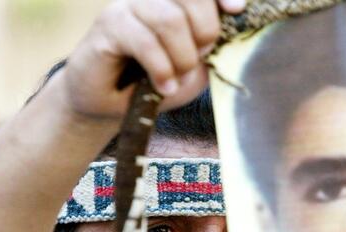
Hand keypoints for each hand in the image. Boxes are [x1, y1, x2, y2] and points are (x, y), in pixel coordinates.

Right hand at [57, 0, 245, 118]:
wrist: (108, 106)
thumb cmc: (152, 85)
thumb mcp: (192, 70)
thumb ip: (210, 48)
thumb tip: (229, 22)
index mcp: (171, 2)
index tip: (237, 9)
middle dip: (204, 33)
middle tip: (194, 62)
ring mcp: (128, 6)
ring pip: (170, 20)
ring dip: (181, 58)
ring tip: (175, 80)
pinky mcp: (109, 25)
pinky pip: (145, 41)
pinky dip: (160, 69)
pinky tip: (163, 87)